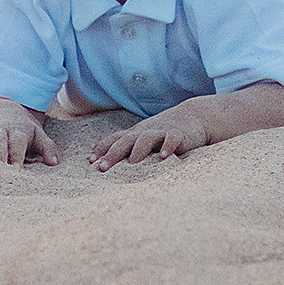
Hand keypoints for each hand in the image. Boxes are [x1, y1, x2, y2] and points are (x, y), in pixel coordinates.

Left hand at [90, 102, 215, 170]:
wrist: (194, 117)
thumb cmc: (164, 132)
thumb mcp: (144, 138)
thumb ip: (129, 148)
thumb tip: (106, 162)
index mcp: (136, 134)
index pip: (114, 139)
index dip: (102, 149)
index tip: (89, 161)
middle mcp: (145, 132)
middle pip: (125, 141)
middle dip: (112, 154)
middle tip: (102, 168)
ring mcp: (161, 132)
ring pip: (146, 138)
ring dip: (138, 150)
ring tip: (131, 163)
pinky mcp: (179, 134)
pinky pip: (172, 139)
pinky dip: (167, 147)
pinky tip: (163, 157)